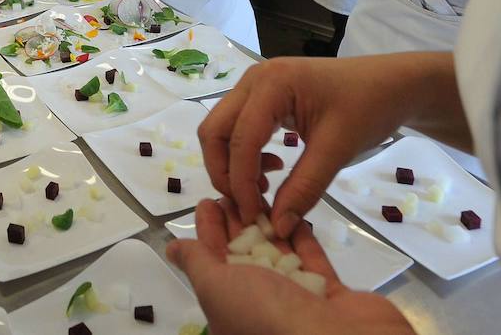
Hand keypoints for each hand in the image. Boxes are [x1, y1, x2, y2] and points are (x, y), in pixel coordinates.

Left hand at [167, 199, 413, 334]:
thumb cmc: (264, 313)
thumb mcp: (216, 287)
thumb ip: (197, 262)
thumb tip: (171, 249)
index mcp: (229, 308)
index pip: (213, 262)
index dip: (209, 231)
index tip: (209, 200)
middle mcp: (260, 305)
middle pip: (246, 255)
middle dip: (238, 221)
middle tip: (236, 186)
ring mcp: (297, 299)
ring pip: (278, 254)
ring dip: (269, 223)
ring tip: (261, 189)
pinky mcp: (329, 292)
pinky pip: (311, 258)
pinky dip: (301, 235)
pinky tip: (292, 208)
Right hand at [201, 55, 427, 237]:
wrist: (392, 85)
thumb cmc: (368, 108)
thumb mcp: (337, 150)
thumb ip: (304, 188)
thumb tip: (277, 227)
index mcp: (271, 84)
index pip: (239, 139)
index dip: (240, 182)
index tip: (254, 217)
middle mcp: (254, 79)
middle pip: (214, 130)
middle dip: (224, 172)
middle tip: (249, 204)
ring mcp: (256, 85)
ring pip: (222, 129)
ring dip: (233, 163)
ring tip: (265, 188)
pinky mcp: (263, 95)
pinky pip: (238, 127)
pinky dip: (245, 153)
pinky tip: (274, 167)